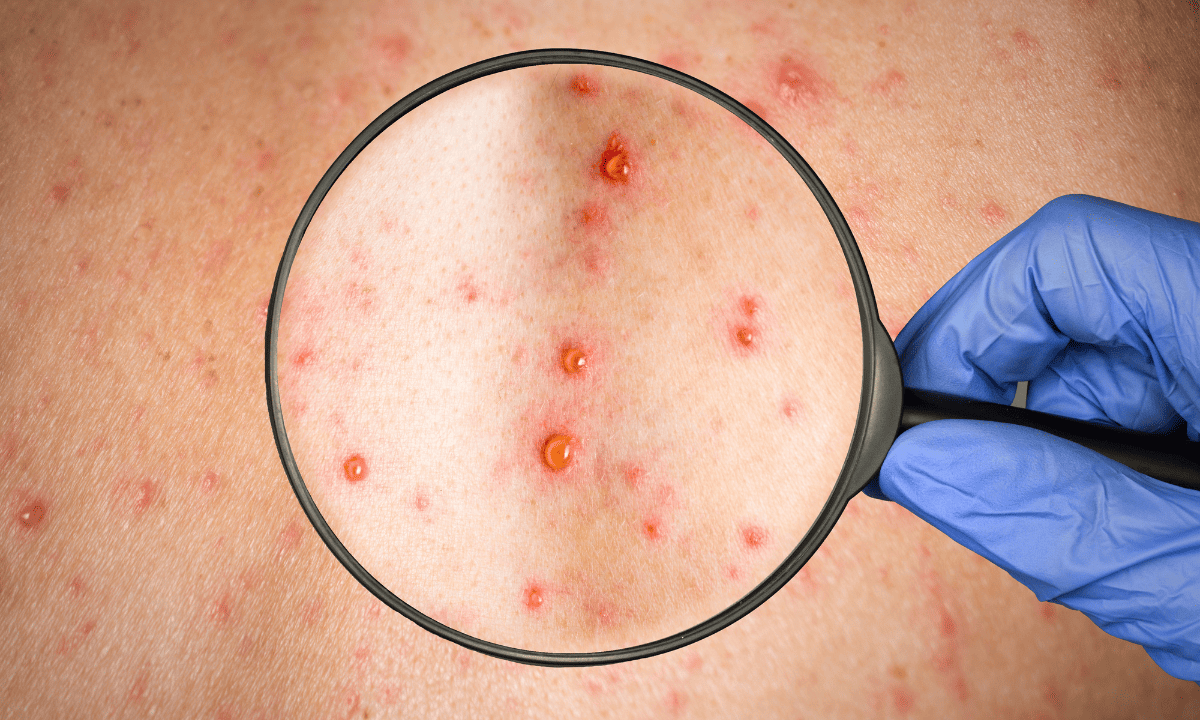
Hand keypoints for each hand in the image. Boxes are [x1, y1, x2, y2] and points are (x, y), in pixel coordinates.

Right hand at [867, 194, 1199, 683]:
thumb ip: (1059, 519)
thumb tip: (925, 466)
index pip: (1070, 254)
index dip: (972, 314)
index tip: (915, 403)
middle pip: (1073, 313)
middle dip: (994, 398)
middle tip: (950, 482)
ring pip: (1100, 373)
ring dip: (1047, 450)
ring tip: (1066, 538)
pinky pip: (1138, 415)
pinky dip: (1098, 474)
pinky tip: (1119, 537)